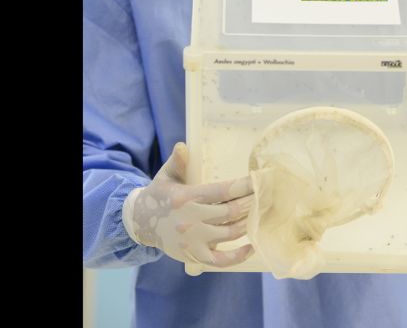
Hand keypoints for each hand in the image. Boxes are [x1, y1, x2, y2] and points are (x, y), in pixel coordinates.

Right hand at [122, 142, 254, 266]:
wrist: (140, 222)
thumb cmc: (159, 195)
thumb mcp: (166, 175)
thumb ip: (178, 161)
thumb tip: (183, 146)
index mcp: (185, 197)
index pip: (222, 191)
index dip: (244, 186)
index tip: (258, 180)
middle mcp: (190, 220)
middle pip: (231, 211)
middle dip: (252, 202)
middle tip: (266, 195)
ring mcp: (193, 240)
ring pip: (230, 233)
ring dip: (249, 222)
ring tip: (262, 212)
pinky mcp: (194, 255)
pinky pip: (221, 260)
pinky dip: (239, 256)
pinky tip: (252, 245)